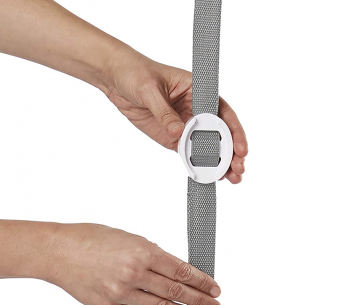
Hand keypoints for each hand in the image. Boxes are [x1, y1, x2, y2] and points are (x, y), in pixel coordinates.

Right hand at [49, 223, 221, 304]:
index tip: (214, 288)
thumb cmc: (90, 239)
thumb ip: (152, 255)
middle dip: (201, 301)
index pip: (181, 271)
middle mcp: (135, 273)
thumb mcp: (128, 238)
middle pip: (177, 292)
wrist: (58, 252)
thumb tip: (175, 271)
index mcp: (142, 251)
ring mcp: (123, 293)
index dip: (202, 282)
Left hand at [104, 48, 247, 183]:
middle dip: (230, 152)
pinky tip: (208, 175)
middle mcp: (196, 108)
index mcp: (198, 90)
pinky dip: (198, 165)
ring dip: (219, 162)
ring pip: (207, 146)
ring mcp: (185, 124)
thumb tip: (178, 133)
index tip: (240, 148)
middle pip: (219, 133)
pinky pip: (189, 153)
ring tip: (230, 178)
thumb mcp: (149, 90)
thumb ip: (165, 113)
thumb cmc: (137, 73)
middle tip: (238, 169)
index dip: (234, 131)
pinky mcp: (173, 137)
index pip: (222, 112)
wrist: (116, 79)